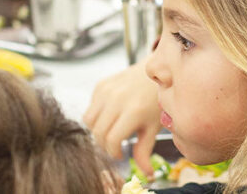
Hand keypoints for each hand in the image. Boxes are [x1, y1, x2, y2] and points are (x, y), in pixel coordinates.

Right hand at [83, 59, 159, 173]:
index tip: (121, 153)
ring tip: (111, 130)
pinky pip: (90, 108)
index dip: (114, 152)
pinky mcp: (101, 84)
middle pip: (98, 133)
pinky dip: (97, 116)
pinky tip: (111, 115)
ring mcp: (107, 90)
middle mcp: (117, 99)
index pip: (111, 140)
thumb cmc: (157, 100)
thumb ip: (145, 151)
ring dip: (97, 131)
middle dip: (104, 145)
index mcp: (133, 111)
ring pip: (89, 121)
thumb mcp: (153, 127)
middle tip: (115, 145)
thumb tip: (146, 174)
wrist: (157, 72)